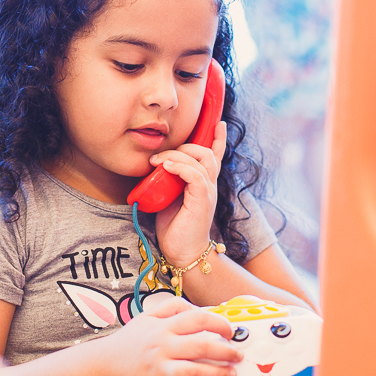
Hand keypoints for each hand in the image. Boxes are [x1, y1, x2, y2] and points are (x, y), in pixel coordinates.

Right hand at [101, 294, 240, 375]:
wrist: (103, 366)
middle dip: (226, 352)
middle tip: (237, 355)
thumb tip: (201, 309)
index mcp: (162, 328)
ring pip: (195, 374)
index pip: (197, 319)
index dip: (219, 323)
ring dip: (218, 375)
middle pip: (202, 347)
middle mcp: (162, 348)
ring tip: (230, 375)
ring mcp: (158, 372)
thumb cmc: (130, 341)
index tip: (230, 331)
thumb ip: (173, 307)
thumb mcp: (147, 316)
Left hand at [152, 121, 226, 264]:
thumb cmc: (175, 228)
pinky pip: (195, 174)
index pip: (215, 156)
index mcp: (204, 184)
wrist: (183, 253)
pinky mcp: (203, 199)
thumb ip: (169, 181)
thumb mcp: (170, 198)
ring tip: (157, 161)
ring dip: (176, 155)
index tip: (219, 123)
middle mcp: (210, 185)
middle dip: (185, 146)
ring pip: (200, 160)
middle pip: (206, 153)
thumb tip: (156, 165)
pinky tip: (166, 167)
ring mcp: (208, 192)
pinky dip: (180, 167)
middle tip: (162, 155)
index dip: (218, 139)